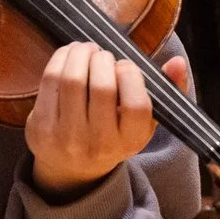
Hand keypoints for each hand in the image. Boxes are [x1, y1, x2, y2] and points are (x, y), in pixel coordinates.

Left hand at [24, 43, 190, 197]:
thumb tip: (178, 62)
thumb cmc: (114, 134)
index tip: (124, 66)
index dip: (130, 75)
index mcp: (131, 141)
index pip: (137, 104)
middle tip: (102, 54)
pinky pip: (50, 80)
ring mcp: (67, 137)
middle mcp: (99, 144)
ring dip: (81, 53)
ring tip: (87, 50)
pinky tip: (70, 55)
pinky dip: (61, 58)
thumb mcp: (145, 121)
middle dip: (103, 59)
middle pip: (102, 87)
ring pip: (73, 79)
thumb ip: (169, 90)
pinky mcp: (41, 126)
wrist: (71, 168)